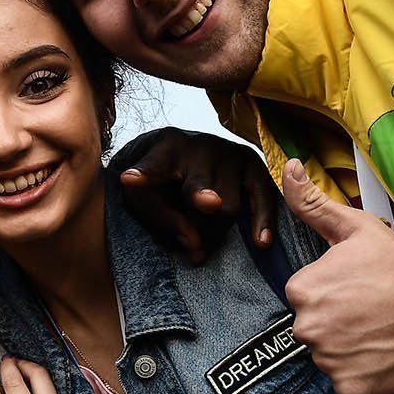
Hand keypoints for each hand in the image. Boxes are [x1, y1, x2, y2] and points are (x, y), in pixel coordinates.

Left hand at [117, 128, 277, 264]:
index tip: (129, 180)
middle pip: (200, 188)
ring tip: (200, 248)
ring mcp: (230, 153)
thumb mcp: (147, 197)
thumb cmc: (162, 181)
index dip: (143, 174)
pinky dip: (263, 221)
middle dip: (203, 195)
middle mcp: (200, 146)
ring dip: (215, 233)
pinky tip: (261, 243)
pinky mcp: (253, 165)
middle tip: (208, 203)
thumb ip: (163, 220)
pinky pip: (264, 197)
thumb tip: (197, 246)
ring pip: (229, 205)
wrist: (188, 153)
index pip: (153, 165)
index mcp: (165, 149)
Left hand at [281, 160, 393, 393]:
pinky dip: (366, 375)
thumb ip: (314, 203)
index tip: (364, 290)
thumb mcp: (357, 229)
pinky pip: (349, 383)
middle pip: (317, 328)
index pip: (308, 297)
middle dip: (342, 322)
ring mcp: (328, 362)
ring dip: (354, 349)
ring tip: (385, 333)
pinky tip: (387, 356)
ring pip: (332, 356)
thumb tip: (288, 167)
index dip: (338, 293)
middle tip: (377, 312)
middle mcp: (306, 328)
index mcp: (302, 290)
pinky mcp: (350, 389)